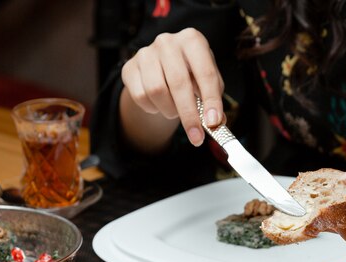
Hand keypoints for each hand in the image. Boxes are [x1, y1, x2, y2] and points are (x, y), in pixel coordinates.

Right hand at [121, 28, 224, 145]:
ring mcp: (146, 53)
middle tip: (196, 137)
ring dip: (170, 110)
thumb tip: (216, 123)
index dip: (211, 100)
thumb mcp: (206, 82)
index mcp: (192, 40)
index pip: (205, 73)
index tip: (213, 122)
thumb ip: (213, 101)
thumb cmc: (190, 75)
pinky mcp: (129, 67)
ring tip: (176, 111)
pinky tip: (159, 104)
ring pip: (157, 91)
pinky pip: (141, 96)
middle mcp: (168, 42)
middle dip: (189, 115)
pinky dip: (153, 108)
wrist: (160, 68)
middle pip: (179, 83)